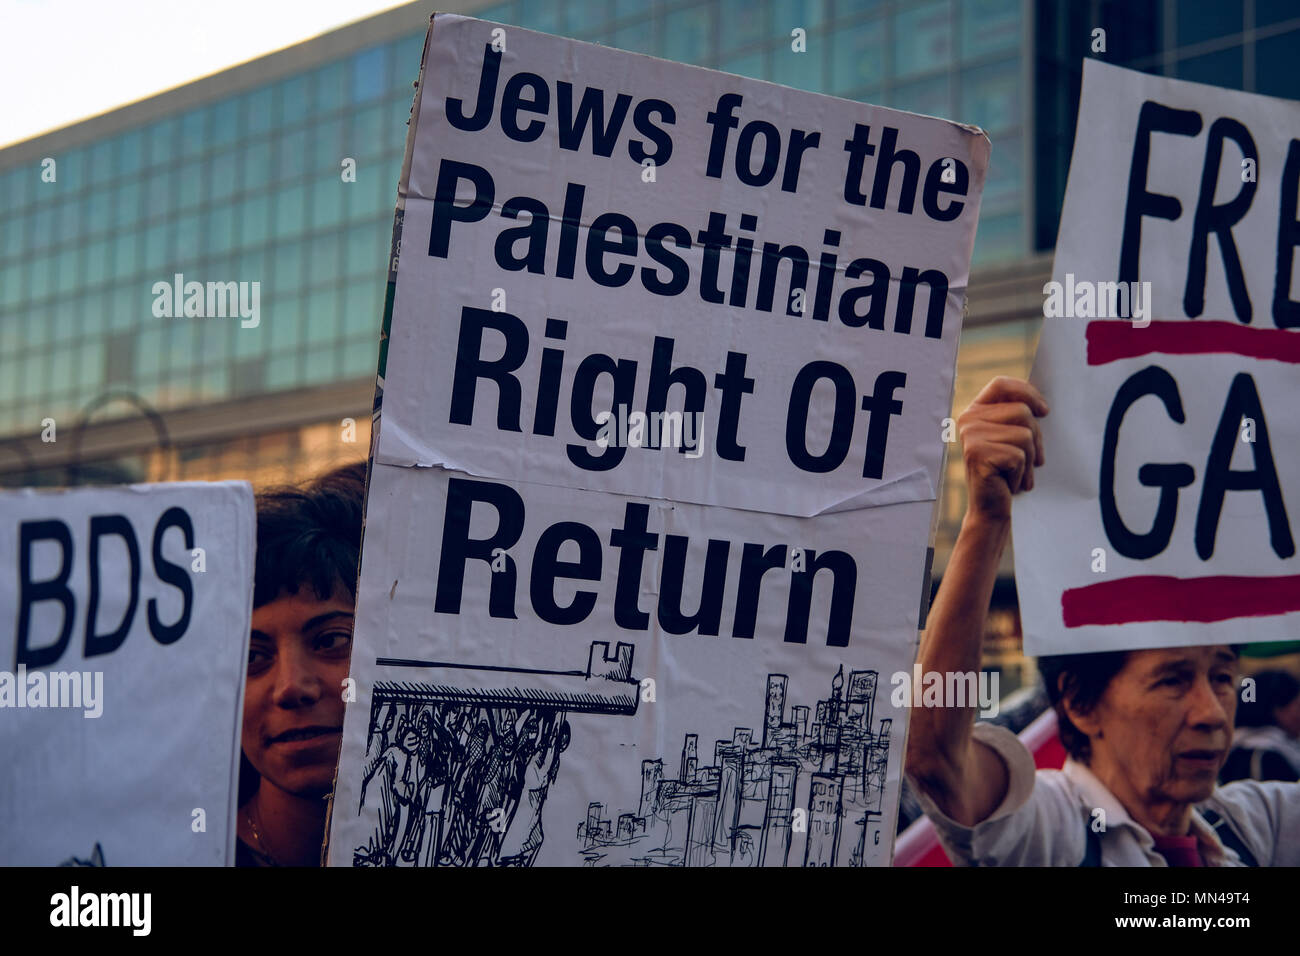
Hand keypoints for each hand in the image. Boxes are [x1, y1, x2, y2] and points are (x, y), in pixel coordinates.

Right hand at [957, 376, 1048, 523]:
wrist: (990, 509)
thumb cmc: (1006, 473)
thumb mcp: (1013, 439)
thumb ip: (1020, 418)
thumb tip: (1043, 406)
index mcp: (975, 411)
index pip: (1002, 384)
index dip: (1027, 393)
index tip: (1044, 412)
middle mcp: (968, 420)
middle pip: (1022, 411)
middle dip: (1036, 438)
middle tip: (1030, 460)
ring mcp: (971, 436)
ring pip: (1024, 434)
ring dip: (1029, 458)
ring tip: (1017, 472)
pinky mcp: (978, 454)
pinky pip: (1019, 455)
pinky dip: (1021, 473)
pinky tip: (1009, 483)